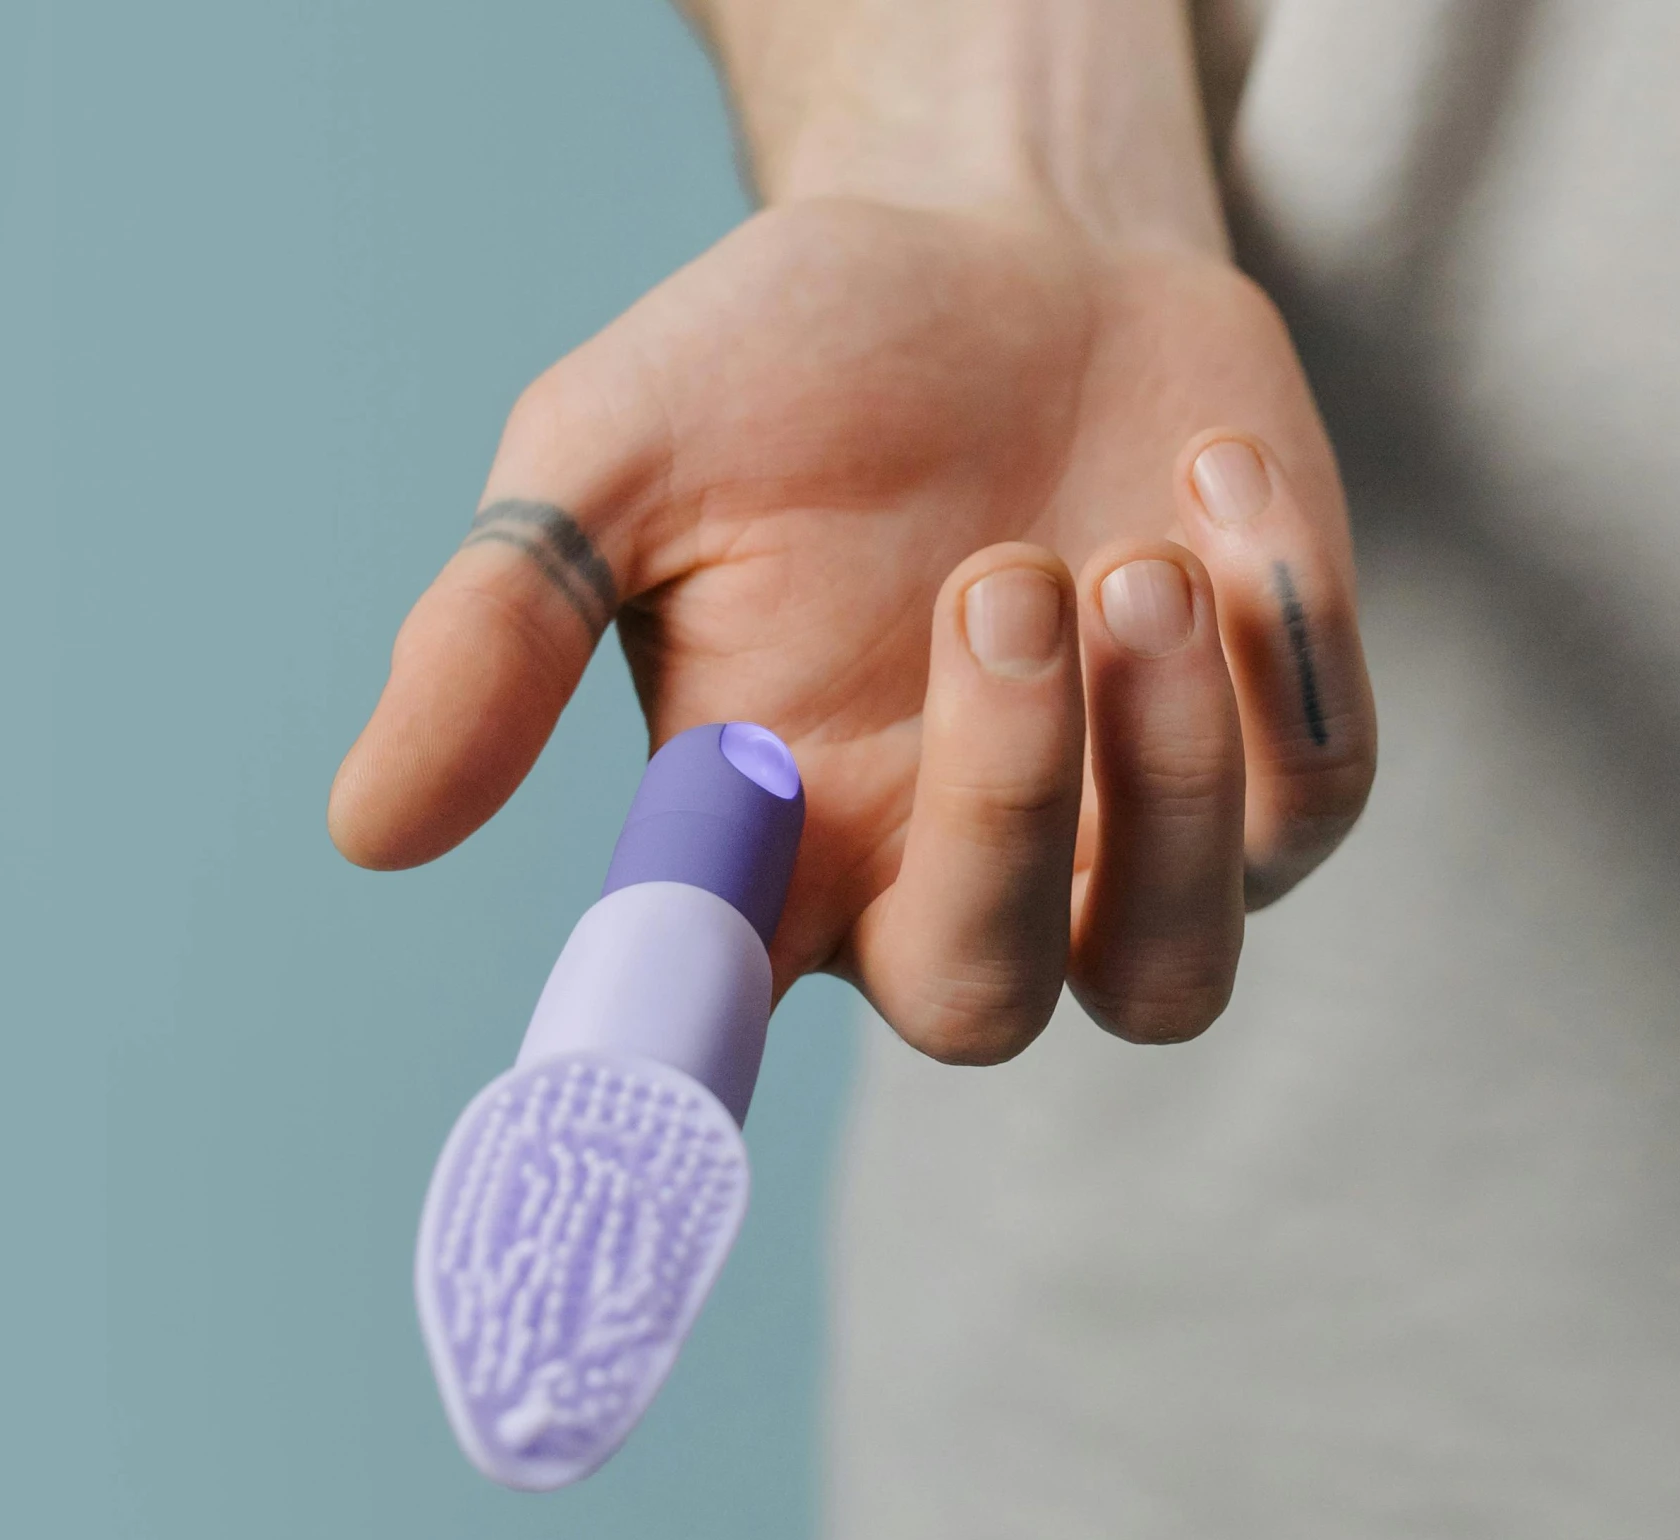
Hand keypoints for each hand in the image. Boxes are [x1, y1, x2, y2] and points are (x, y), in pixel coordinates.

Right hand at [328, 194, 1373, 1060]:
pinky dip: (1285, 650)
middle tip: (996, 577)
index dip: (663, 1134)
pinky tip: (1208, 479)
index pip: (698, 1034)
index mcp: (765, 832)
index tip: (630, 1160)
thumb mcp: (612, 451)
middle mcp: (939, 869)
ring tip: (1125, 553)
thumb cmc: (790, 358)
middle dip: (1005, 805)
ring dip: (1161, 773)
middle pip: (977, 1005)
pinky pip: (1311, 796)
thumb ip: (500, 629)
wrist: (1007, 239)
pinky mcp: (1264, 758)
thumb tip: (368, 830)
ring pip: (1167, 971)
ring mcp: (1117, 834)